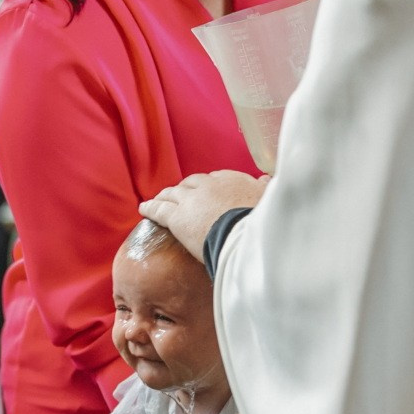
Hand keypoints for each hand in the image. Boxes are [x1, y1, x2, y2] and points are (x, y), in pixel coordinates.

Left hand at [139, 171, 267, 259]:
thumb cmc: (261, 221)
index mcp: (231, 180)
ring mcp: (190, 200)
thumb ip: (266, 188)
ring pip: (173, 193)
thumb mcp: (269, 198)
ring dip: (166, 196)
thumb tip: (266, 179)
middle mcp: (209, 185)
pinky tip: (144, 209)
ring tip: (160, 199)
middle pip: (191, 183)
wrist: (245, 234)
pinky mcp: (176, 216)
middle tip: (181, 196)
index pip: (215, 179)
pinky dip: (150, 207)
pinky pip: (159, 209)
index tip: (208, 192)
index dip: (208, 186)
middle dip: (185, 189)